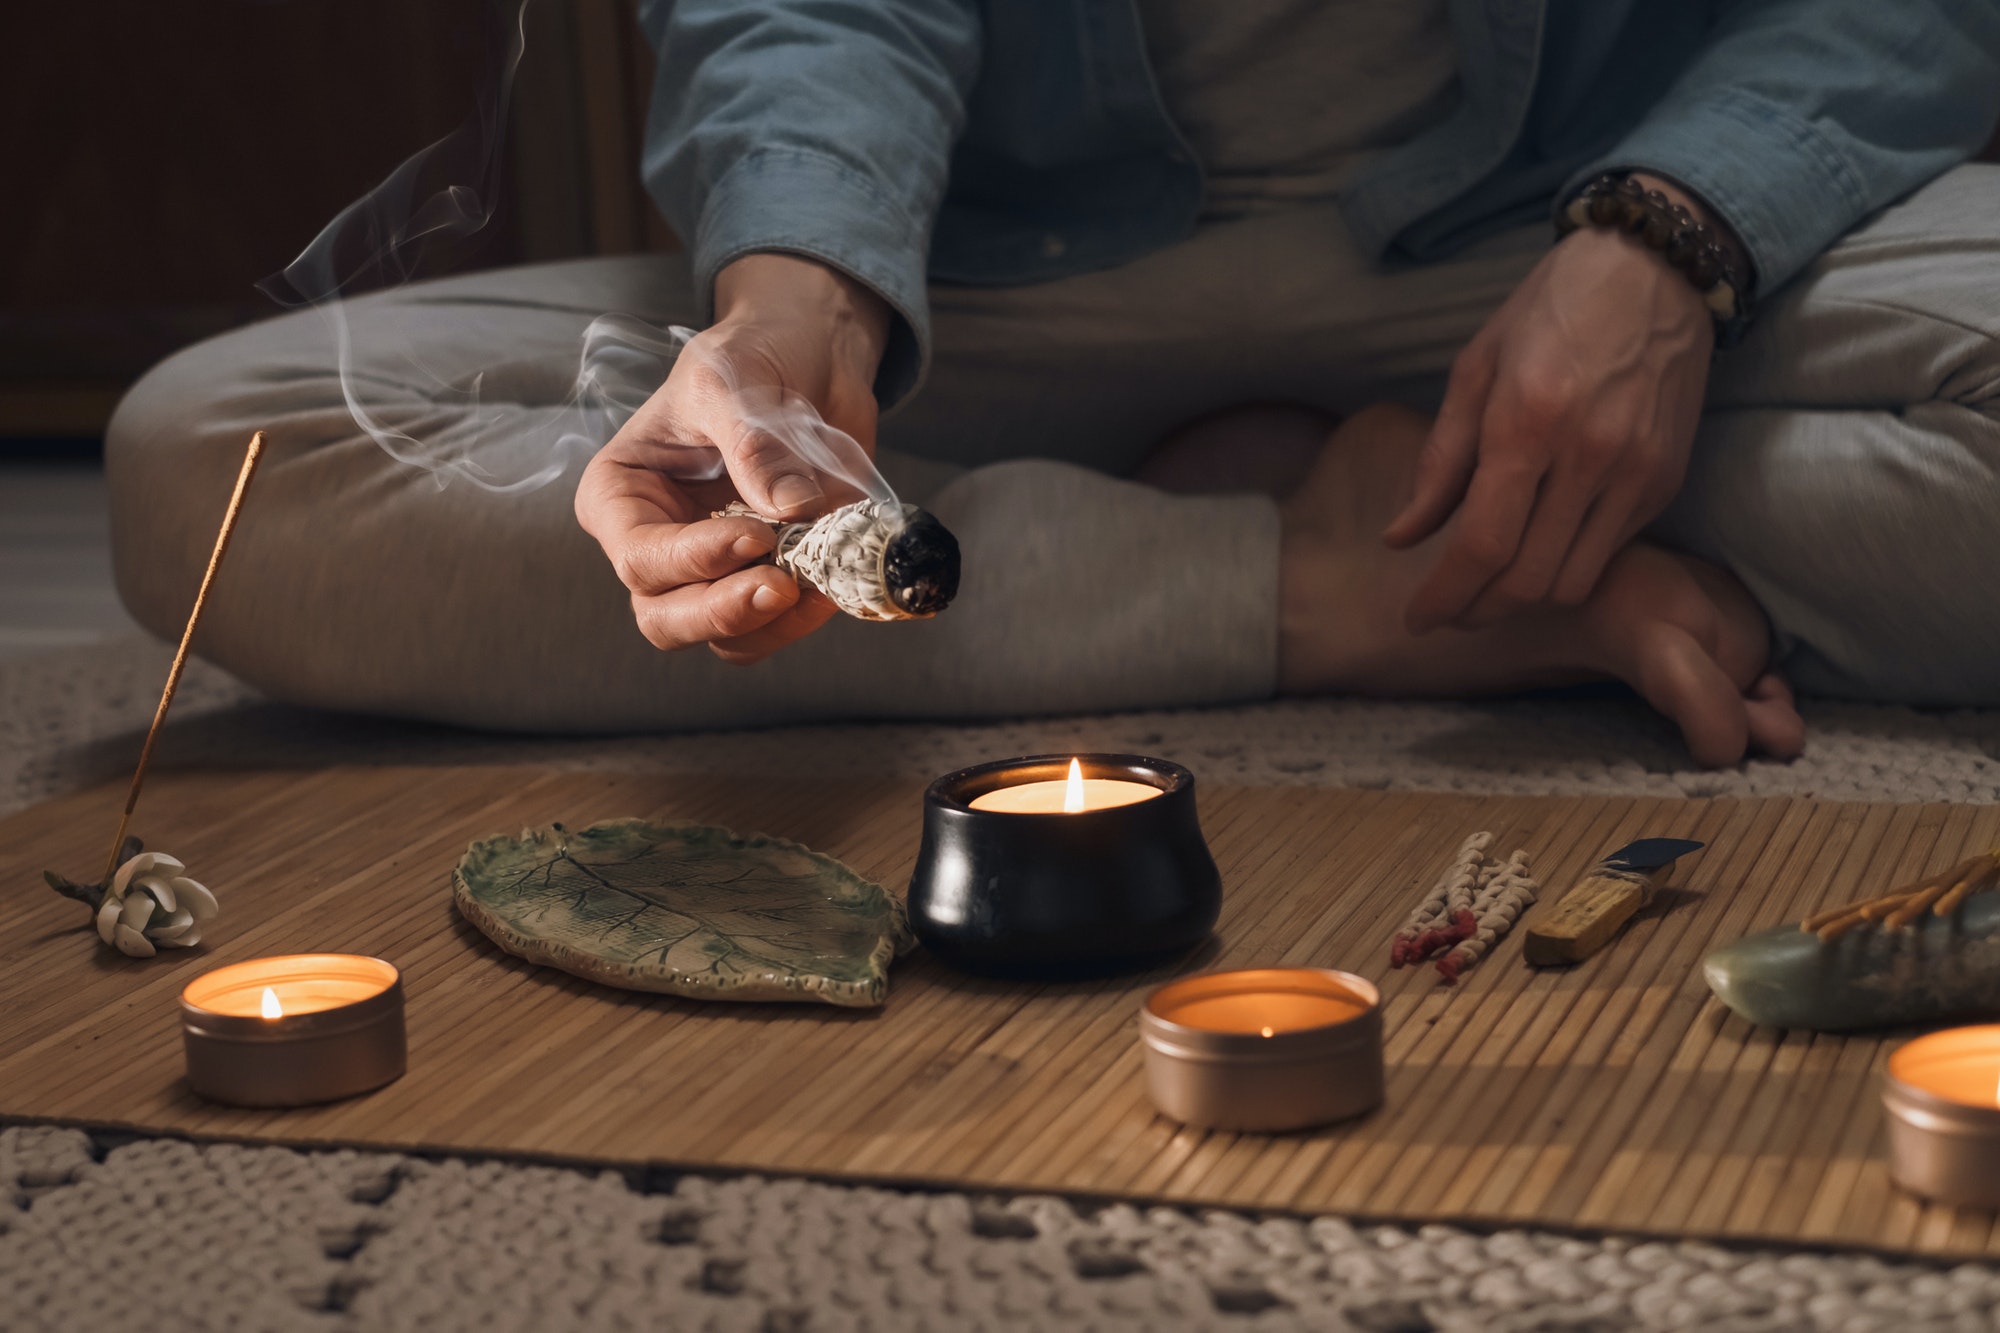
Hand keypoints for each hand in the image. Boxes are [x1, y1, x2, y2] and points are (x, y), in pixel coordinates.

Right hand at [574, 254, 890, 662]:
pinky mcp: (765, 579)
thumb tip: (790, 509)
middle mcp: (657, 544)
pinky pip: (774, 629)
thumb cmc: (750, 357)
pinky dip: (803, 619)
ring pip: (722, 637)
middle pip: (665, 618)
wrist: (810, 358)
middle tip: (779, 587)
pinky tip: (833, 584)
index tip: (756, 534)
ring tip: (817, 582)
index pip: (639, 555)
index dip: (693, 559)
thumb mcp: (734, 380)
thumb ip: (753, 445)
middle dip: (722, 612)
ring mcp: (713, 571)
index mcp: (622, 495)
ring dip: (771, 623)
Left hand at [1384, 177, 1737, 632]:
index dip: (1444, 596)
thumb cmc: (1550, 312)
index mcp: (1527, 422)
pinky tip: (1539, 548)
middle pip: (1526, 580)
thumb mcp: (1475, 370)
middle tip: (1448, 612)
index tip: (1417, 620)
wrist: (1656, 271)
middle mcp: (1589, 454)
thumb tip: (1399, 538)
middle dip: (1478, 611)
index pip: (1481, 544)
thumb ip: (1438, 463)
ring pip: (1571, 582)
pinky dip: (1567, 566)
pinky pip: (1608, 554)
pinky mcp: (1666, 480)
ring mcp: (1636, 472)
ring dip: (1524, 599)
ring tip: (1488, 590)